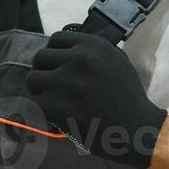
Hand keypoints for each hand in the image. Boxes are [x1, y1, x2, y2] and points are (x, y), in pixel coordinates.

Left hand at [26, 29, 168, 168]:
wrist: (136, 129)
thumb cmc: (128, 97)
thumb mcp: (117, 60)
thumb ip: (92, 51)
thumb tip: (65, 47)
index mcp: (92, 45)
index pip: (55, 39)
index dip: (54, 53)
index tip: (56, 66)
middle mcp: (77, 59)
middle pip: (40, 57)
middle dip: (43, 71)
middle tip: (51, 85)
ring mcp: (65, 82)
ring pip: (32, 78)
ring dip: (39, 90)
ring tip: (52, 100)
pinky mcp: (56, 106)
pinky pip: (33, 102)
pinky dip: (41, 110)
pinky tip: (53, 115)